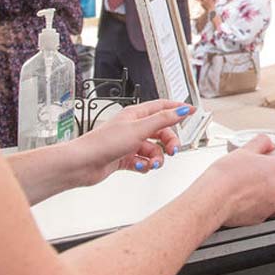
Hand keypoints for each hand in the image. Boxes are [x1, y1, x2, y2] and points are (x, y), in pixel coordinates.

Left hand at [68, 99, 189, 185]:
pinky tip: (141, 167)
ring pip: (153, 149)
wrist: (82, 164)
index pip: (161, 107)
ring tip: (152, 164)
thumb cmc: (103, 143)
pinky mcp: (124, 158)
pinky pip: (143, 161)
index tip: (192, 111)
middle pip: (161, 131)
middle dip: (168, 142)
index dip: (177, 109)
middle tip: (172, 151)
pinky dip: (145, 165)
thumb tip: (181, 109)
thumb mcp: (139, 129)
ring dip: (156, 158)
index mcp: (136, 114)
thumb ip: (163, 120)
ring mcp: (129, 143)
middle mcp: (133, 127)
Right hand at [202, 136, 274, 226]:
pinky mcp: (262, 218)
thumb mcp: (246, 150)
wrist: (214, 198)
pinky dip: (258, 204)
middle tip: (261, 175)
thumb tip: (268, 143)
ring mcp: (273, 205)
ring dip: (269, 192)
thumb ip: (262, 143)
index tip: (272, 164)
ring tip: (250, 186)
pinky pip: (265, 209)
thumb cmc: (228, 176)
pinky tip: (245, 197)